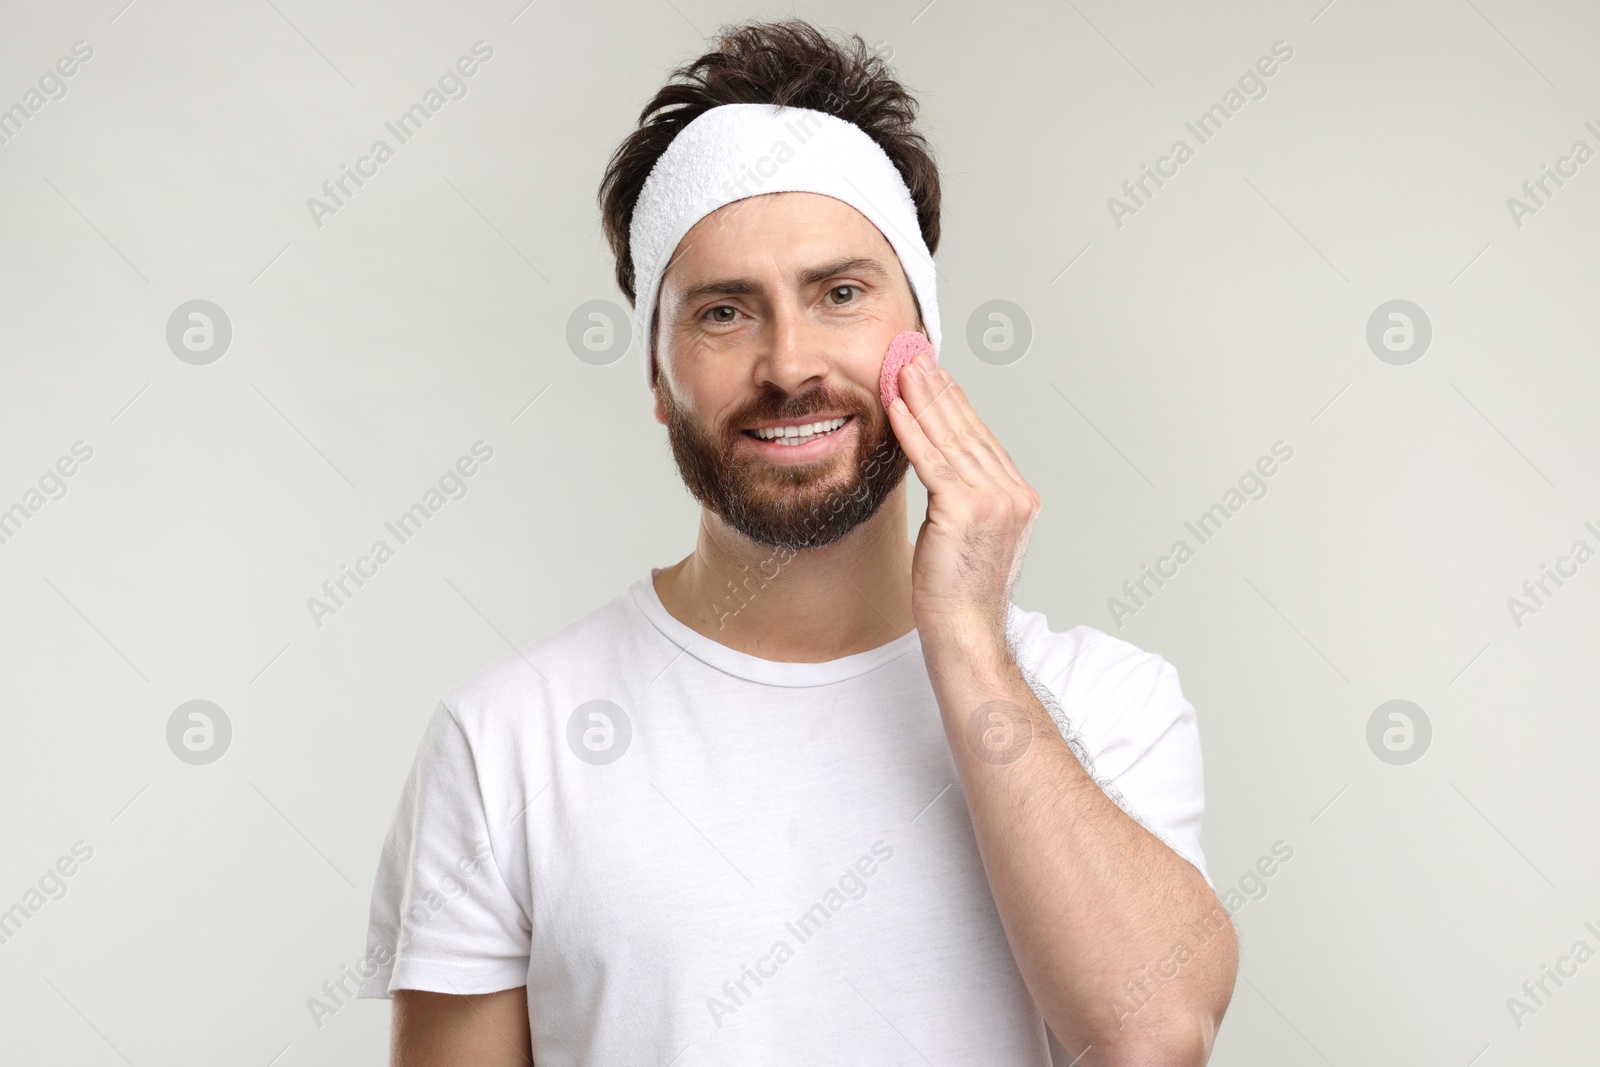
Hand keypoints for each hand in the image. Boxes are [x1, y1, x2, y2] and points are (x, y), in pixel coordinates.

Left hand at [886, 347, 1040, 646]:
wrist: (965, 631)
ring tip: (902, 368)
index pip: (982, 439)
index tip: (936, 374)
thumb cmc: (959, 592)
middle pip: (968, 431)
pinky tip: (895, 407)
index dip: (956, 403)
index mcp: (1019, 497)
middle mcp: (1013, 494)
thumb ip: (966, 499)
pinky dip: (912, 430)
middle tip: (915, 355)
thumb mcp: (968, 536)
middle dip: (938, 390)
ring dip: (923, 399)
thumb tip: (943, 469)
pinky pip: (932, 461)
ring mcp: (994, 501)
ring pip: (950, 440)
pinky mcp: (965, 509)